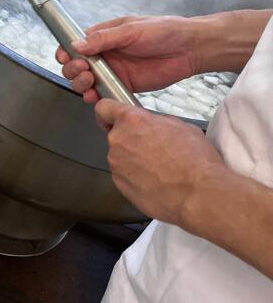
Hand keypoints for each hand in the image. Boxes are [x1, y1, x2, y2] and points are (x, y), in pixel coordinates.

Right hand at [55, 15, 199, 103]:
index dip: (66, 52)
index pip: (75, 45)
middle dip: (73, 70)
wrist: (190, 49)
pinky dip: (94, 97)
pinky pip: (103, 94)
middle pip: (76, 65)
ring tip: (88, 83)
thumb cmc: (164, 31)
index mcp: (104, 37)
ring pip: (85, 81)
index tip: (65, 57)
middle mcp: (105, 55)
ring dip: (80, 83)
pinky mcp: (123, 86)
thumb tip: (77, 45)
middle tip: (83, 71)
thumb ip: (104, 39)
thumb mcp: (132, 30)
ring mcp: (113, 71)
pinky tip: (94, 96)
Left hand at [95, 99, 223, 224]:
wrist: (198, 194)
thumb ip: (156, 121)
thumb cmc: (194, 161)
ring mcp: (116, 164)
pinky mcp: (119, 184)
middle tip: (154, 148)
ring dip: (134, 160)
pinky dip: (135, 177)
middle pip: (116, 135)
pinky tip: (156, 181)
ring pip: (120, 157)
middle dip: (131, 139)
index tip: (111, 117)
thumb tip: (151, 124)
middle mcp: (118, 141)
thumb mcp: (180, 125)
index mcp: (131, 121)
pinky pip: (124, 175)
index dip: (108, 112)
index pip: (104, 108)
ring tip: (159, 168)